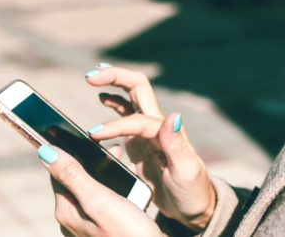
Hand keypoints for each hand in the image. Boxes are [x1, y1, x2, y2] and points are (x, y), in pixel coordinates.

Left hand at [38, 144, 162, 236]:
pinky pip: (105, 203)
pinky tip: (131, 187)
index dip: (70, 151)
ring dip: (107, 175)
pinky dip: (116, 190)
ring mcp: (88, 228)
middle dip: (93, 162)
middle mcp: (73, 221)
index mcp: (66, 211)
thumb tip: (45, 151)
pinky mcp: (105, 230)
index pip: (58, 172)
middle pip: (76, 180)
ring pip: (92, 191)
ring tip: (124, 164)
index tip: (84, 137)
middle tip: (114, 150)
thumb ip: (72, 175)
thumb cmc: (129, 234)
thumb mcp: (98, 199)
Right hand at [85, 65, 215, 231]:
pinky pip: (126, 113)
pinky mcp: (140, 140)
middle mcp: (157, 125)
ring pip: (130, 96)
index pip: (137, 119)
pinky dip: (113, 102)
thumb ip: (176, 145)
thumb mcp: (186, 172)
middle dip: (114, 76)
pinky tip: (102, 98)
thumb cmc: (191, 192)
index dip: (115, 125)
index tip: (94, 135)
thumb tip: (173, 115)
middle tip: (91, 76)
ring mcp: (148, 130)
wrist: (193, 207)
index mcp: (166, 132)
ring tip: (92, 79)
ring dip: (113, 83)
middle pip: (137, 87)